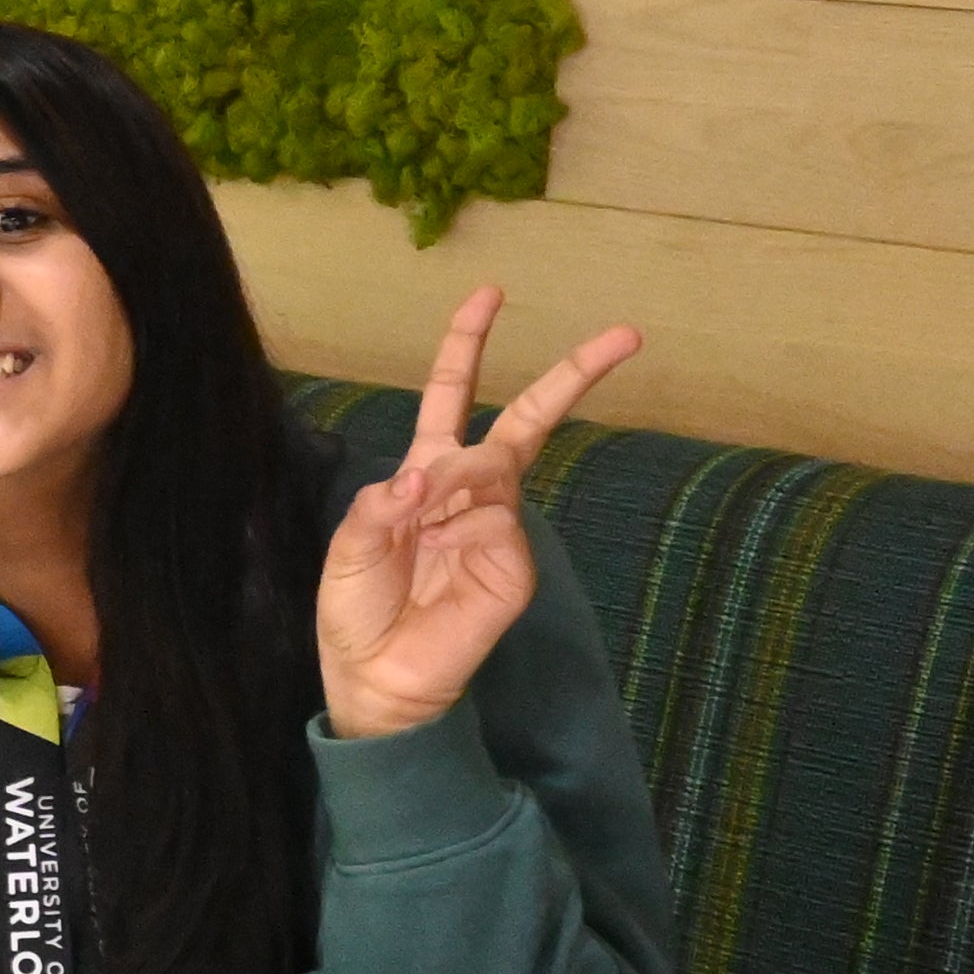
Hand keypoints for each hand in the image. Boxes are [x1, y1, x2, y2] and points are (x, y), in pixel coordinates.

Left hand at [314, 286, 636, 740]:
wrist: (376, 678)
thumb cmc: (357, 612)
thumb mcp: (348, 549)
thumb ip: (378, 504)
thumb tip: (427, 469)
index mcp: (424, 475)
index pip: (450, 395)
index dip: (466, 345)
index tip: (489, 294)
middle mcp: (469, 492)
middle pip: (526, 419)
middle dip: (571, 374)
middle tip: (626, 334)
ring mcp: (498, 526)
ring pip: (492, 465)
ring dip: (454, 478)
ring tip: (418, 521)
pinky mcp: (514, 564)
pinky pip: (493, 518)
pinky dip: (459, 519)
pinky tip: (436, 545)